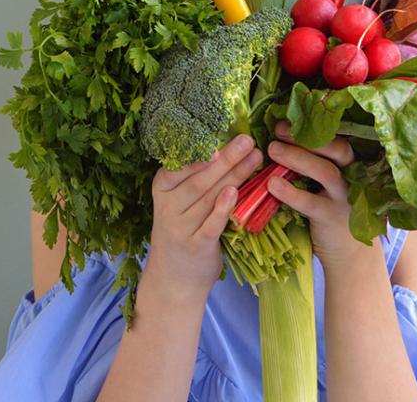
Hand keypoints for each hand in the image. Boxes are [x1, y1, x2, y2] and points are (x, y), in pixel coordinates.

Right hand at [145, 134, 262, 302]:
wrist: (173, 279)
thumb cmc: (182, 232)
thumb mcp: (178, 203)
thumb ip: (195, 179)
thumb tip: (225, 147)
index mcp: (162, 190)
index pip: (179, 166)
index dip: (200, 152)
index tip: (219, 136)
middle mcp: (167, 207)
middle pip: (200, 179)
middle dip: (226, 158)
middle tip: (247, 140)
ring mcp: (181, 228)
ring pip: (210, 197)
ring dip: (234, 175)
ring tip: (254, 158)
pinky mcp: (196, 245)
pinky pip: (211, 224)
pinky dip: (222, 208)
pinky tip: (235, 192)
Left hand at [265, 122, 378, 271]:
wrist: (348, 252)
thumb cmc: (330, 209)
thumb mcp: (326, 184)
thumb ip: (311, 162)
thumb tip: (278, 138)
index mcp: (349, 164)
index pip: (336, 137)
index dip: (312, 127)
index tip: (284, 121)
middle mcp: (352, 177)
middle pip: (337, 149)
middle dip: (306, 137)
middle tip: (278, 131)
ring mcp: (344, 198)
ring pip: (326, 172)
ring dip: (297, 159)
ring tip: (272, 151)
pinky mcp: (332, 218)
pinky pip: (312, 203)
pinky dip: (291, 193)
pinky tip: (272, 185)